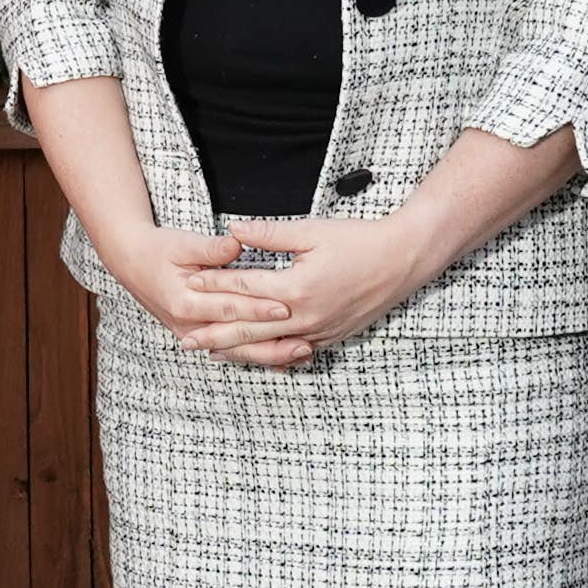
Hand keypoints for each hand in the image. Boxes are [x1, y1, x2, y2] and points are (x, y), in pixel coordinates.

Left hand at [173, 213, 452, 370]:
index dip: (213, 284)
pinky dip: (270, 354)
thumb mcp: (311, 231)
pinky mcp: (331, 337)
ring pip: (269, 345)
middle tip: (184, 339)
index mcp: (296, 288)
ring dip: (238, 349)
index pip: (243, 288)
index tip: (188, 282)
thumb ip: (269, 235)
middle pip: (248, 327)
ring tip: (211, 352)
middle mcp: (305, 316)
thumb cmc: (359, 240)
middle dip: (214, 333)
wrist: (403, 260)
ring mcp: (319, 331)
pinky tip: (254, 357)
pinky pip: (294, 351)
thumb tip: (233, 231)